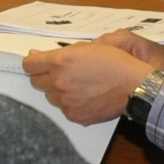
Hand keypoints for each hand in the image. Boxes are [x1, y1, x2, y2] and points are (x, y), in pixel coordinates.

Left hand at [20, 37, 163, 124]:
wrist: (133, 86)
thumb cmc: (114, 63)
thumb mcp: (85, 47)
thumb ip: (58, 52)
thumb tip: (37, 55)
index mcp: (59, 62)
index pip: (29, 65)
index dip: (33, 62)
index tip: (37, 63)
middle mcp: (59, 82)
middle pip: (36, 81)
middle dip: (45, 76)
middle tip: (61, 72)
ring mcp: (66, 101)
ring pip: (50, 96)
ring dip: (57, 90)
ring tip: (77, 84)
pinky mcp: (74, 115)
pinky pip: (63, 108)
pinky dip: (69, 103)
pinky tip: (84, 96)